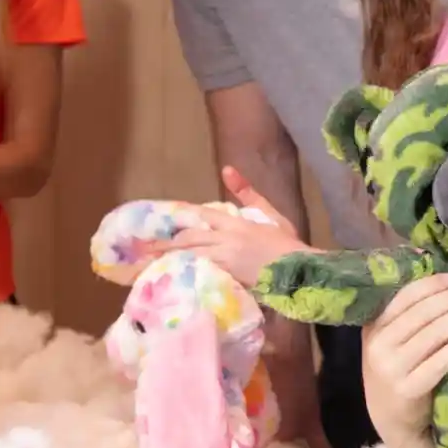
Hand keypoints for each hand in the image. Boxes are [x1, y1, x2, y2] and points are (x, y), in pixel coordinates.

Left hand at [154, 166, 310, 286]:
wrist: (299, 271)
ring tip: (151, 265)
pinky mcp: (228, 278)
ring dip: (171, 259)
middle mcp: (226, 239)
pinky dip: (187, 273)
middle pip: (190, 238)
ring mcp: (226, 260)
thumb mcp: (269, 213)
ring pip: (191, 256)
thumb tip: (227, 169)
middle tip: (147, 249)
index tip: (162, 222)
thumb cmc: (286, 242)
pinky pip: (201, 273)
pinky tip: (174, 278)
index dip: (181, 217)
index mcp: (235, 223)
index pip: (201, 215)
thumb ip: (247, 192)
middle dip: (168, 243)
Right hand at [362, 274, 447, 441]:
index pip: (404, 297)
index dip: (431, 285)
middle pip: (421, 314)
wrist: (390, 418)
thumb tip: (442, 282)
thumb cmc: (397, 370)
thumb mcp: (390, 340)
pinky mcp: (408, 390)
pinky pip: (437, 364)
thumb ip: (406, 315)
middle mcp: (378, 346)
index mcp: (373, 327)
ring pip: (431, 335)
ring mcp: (391, 369)